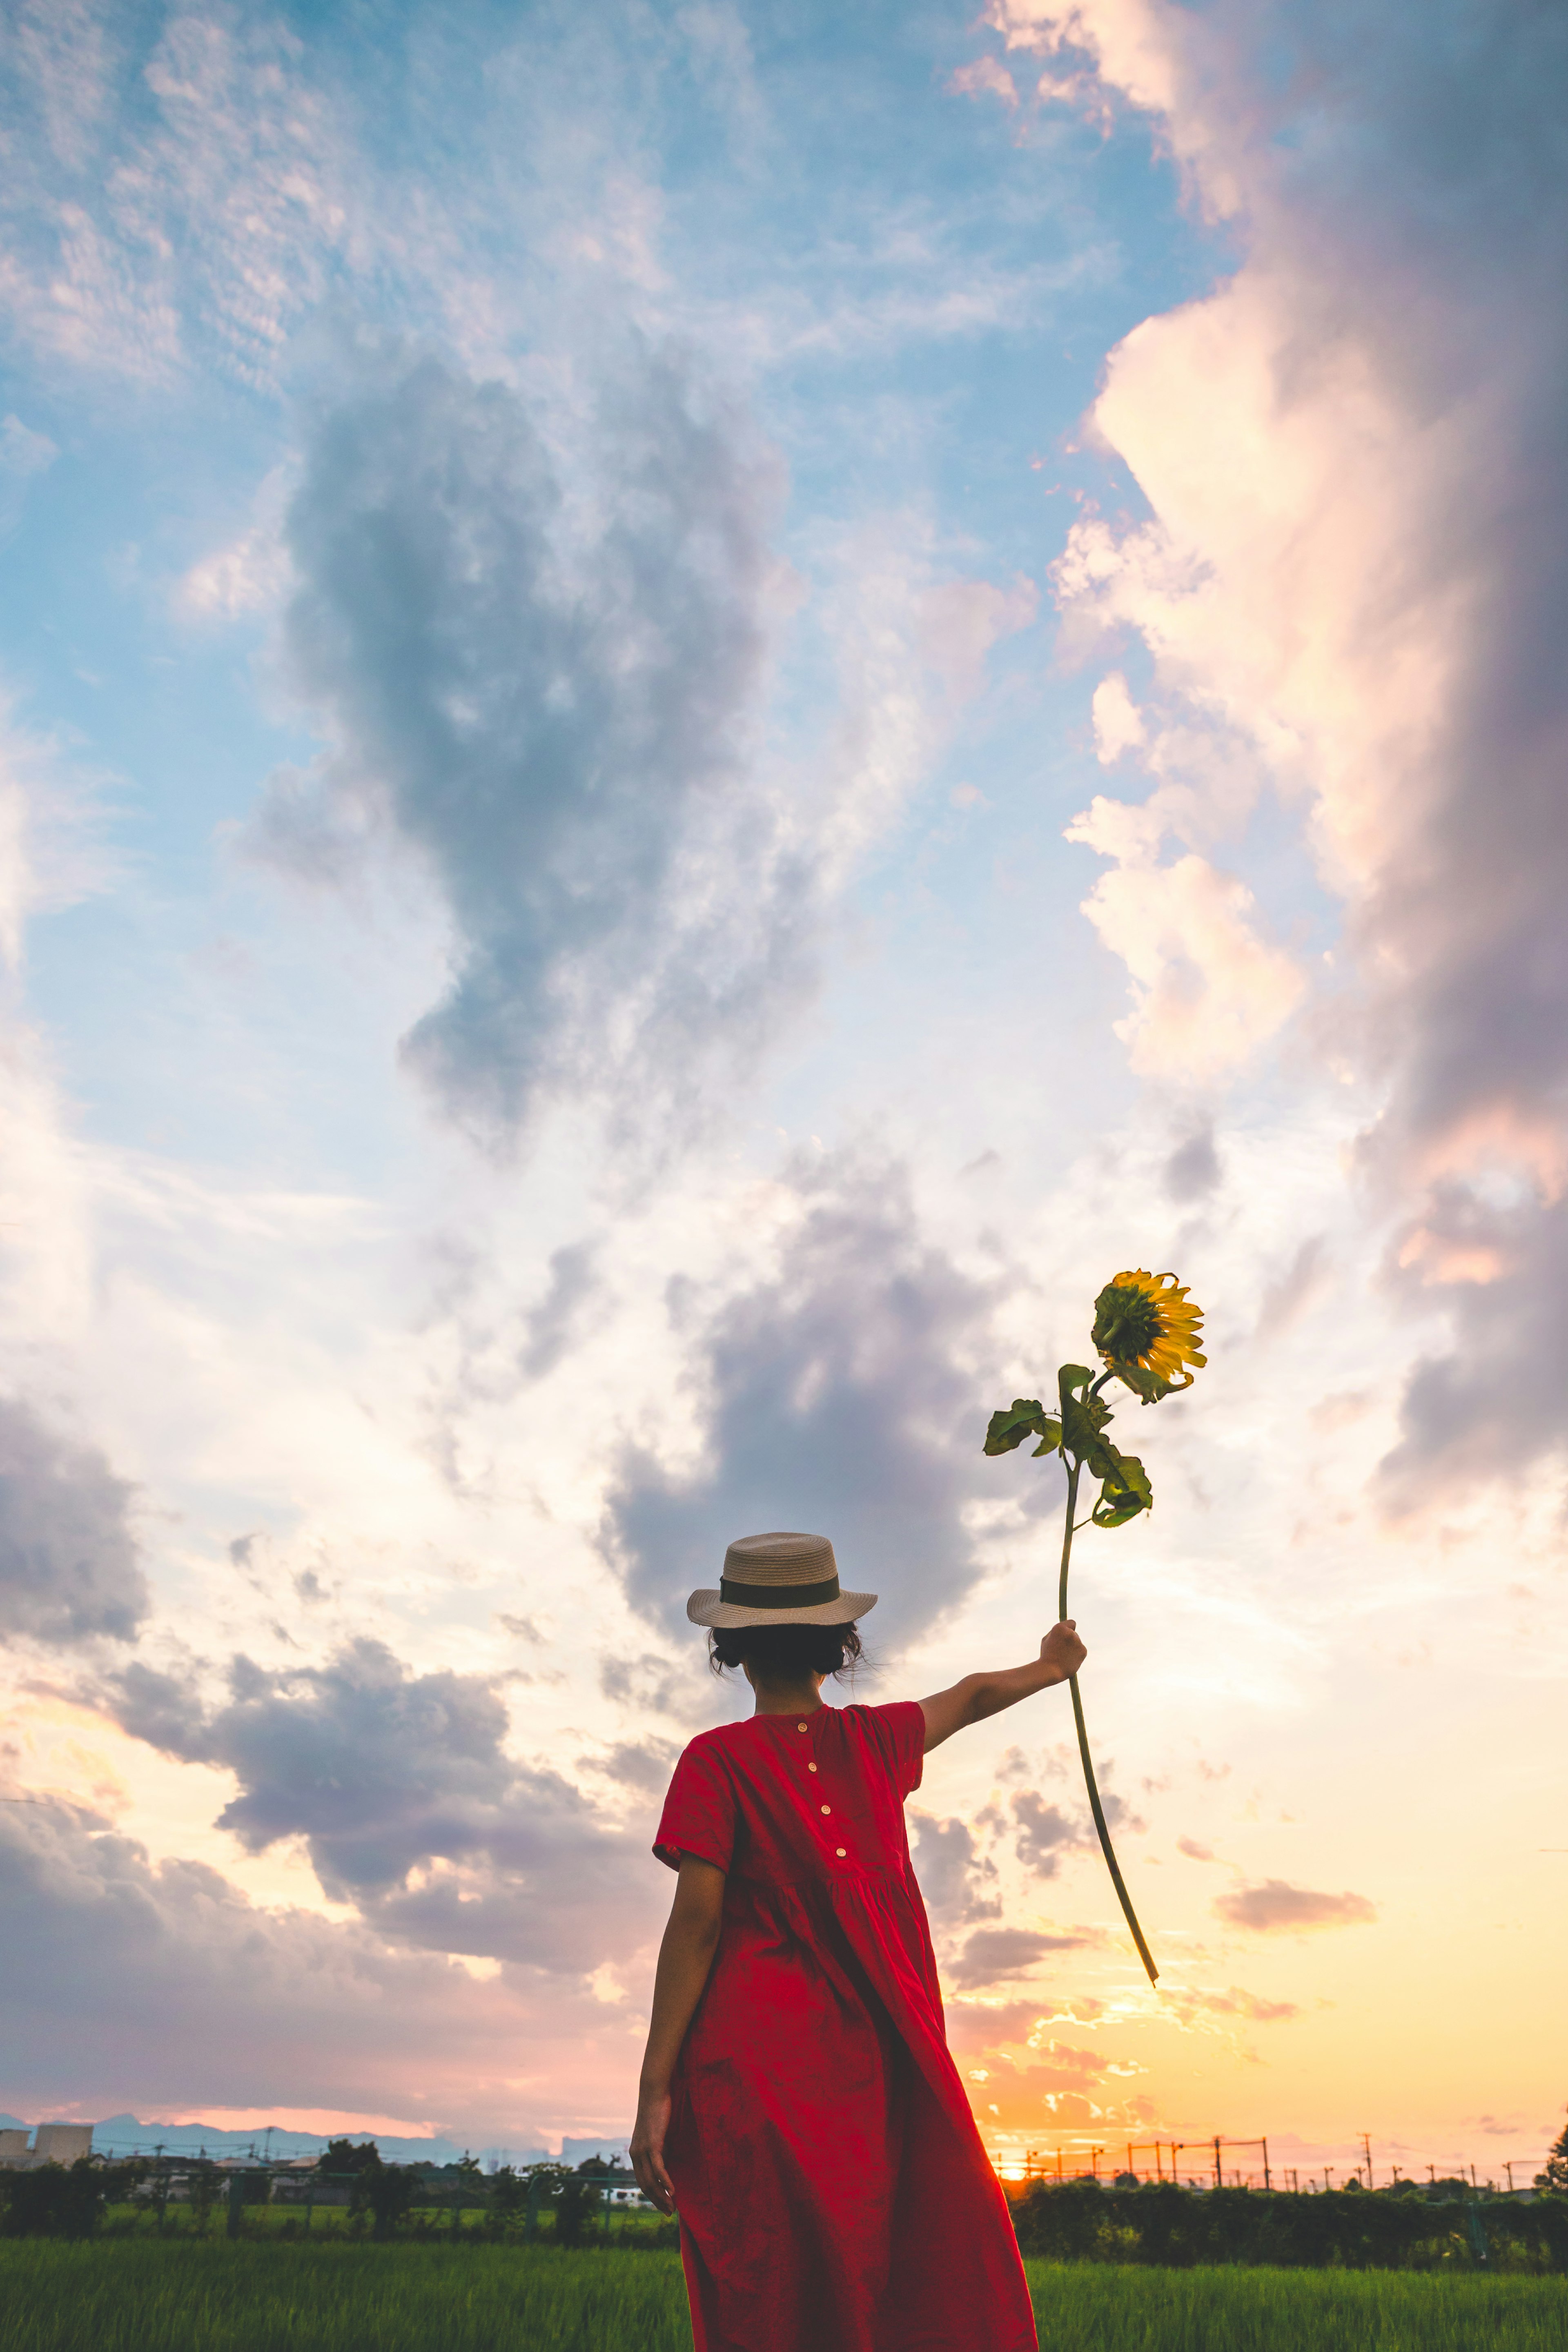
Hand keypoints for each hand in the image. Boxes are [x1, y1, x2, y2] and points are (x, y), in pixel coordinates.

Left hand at [629, 2087, 675, 2214]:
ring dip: (662, 2196)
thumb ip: (660, 2151)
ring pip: (651, 2180)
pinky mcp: (652, 2144)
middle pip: (645, 2185)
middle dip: (657, 2201)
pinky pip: (659, 2168)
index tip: (664, 2206)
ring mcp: (643, 2149)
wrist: (654, 2092)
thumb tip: (666, 2166)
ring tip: (673, 2207)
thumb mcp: (658, 2136)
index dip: (653, 2196)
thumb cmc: (658, 2112)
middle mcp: (636, 2154)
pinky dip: (666, 2182)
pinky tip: (673, 2192)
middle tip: (669, 2213)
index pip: (643, 2182)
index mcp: (635, 2153)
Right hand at [1041, 1619, 1085, 1681]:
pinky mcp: (1083, 1650)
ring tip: (1064, 1657)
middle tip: (1061, 1649)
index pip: (1071, 1623)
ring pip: (1077, 1642)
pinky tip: (1069, 1660)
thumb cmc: (1046, 1655)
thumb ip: (1057, 1633)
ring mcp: (1078, 1641)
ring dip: (1073, 1647)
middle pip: (1074, 1633)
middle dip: (1069, 1639)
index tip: (1067, 1632)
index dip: (1069, 1628)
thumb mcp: (1047, 1640)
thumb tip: (1066, 1630)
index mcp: (1059, 1628)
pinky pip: (1081, 1650)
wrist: (1050, 1670)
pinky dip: (1077, 1654)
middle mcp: (1070, 1632)